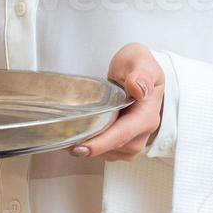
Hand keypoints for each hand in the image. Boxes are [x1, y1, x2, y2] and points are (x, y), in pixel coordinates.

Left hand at [69, 43, 164, 161]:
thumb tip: (139, 89)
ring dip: (90, 148)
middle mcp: (144, 131)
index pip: (124, 133)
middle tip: (65, 142)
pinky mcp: (125, 142)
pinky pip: (108, 151)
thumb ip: (140, 74)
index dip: (102, 143)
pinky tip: (80, 137)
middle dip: (90, 147)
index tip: (82, 148)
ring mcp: (135, 139)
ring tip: (68, 138)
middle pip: (115, 146)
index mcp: (147, 114)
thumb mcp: (139, 60)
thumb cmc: (137, 65)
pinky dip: (93, 146)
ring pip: (110, 152)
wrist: (137, 70)